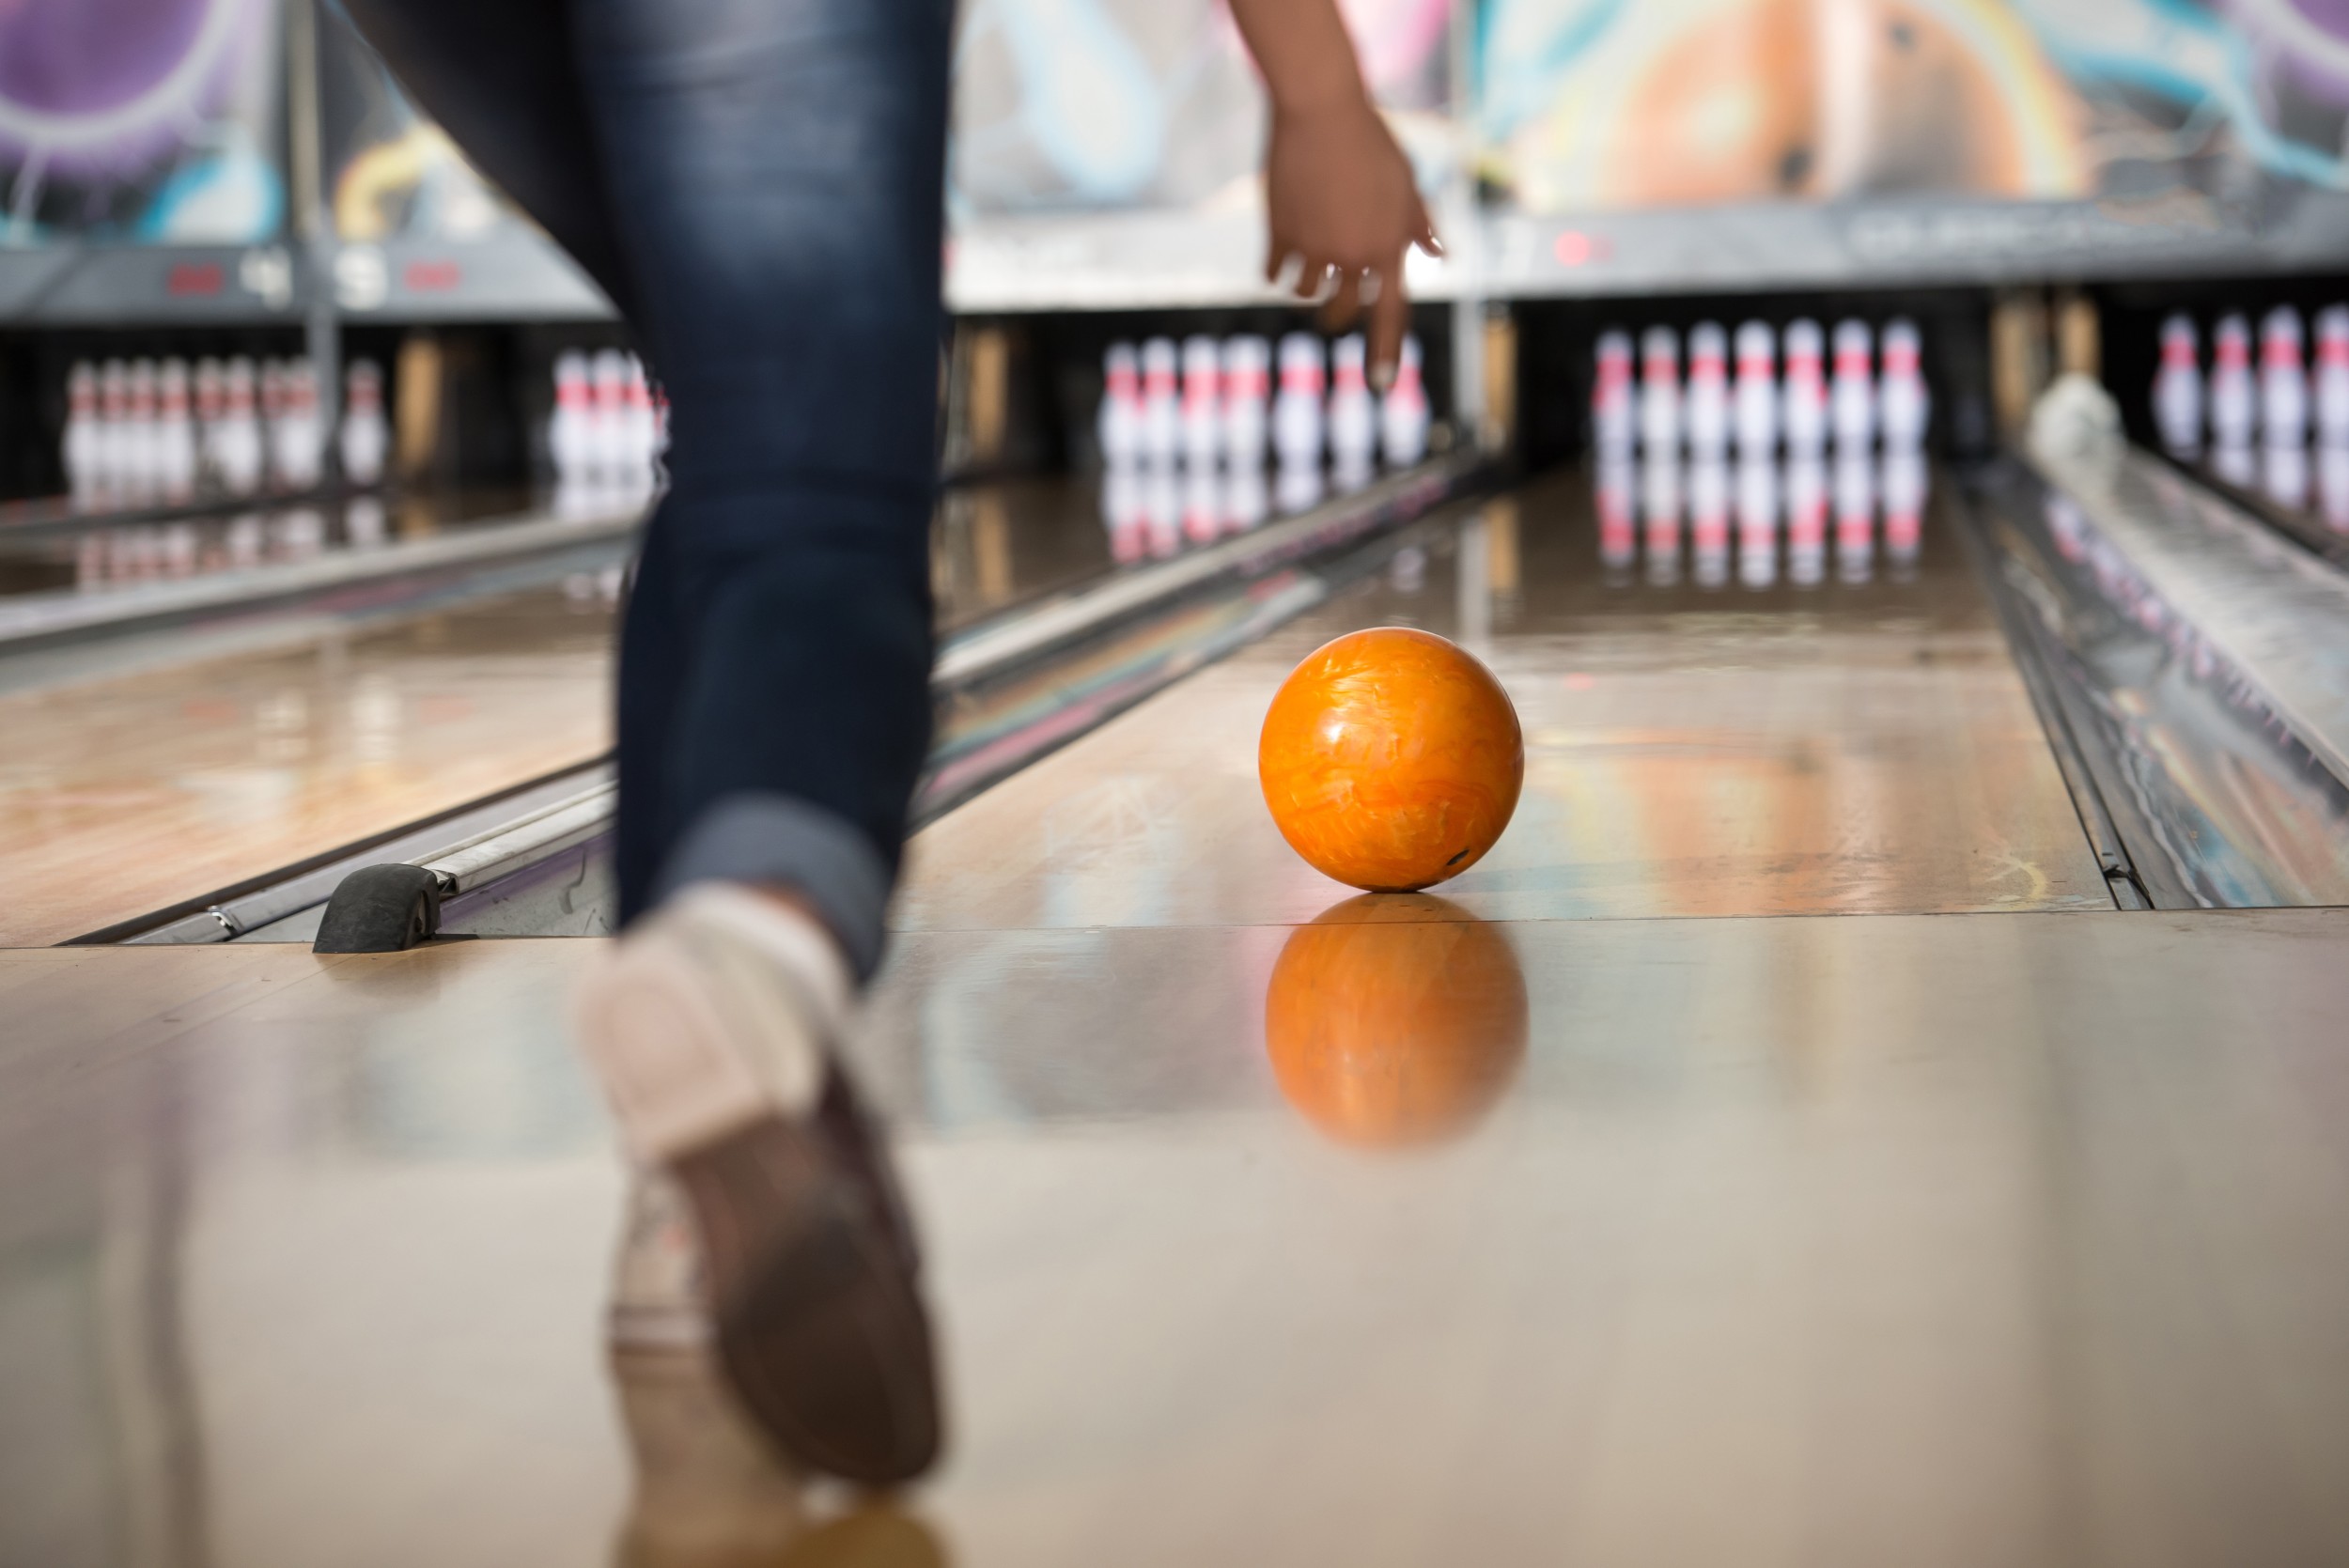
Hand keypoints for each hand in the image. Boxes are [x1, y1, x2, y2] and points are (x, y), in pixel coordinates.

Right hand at [1263, 97, 1440, 387]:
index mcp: (1391, 245)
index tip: (1382, 387)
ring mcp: (1317, 247)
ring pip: (1304, 294)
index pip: (1392, 312)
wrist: (1322, 108)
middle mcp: (1356, 254)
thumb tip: (1439, 257)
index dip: (1385, 351)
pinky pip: (1273, 273)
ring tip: (1306, 250)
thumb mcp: (1405, 181)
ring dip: (1303, 283)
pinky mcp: (1281, 235)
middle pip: (1342, 311)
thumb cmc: (1369, 141)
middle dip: (1334, 312)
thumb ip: (1418, 224)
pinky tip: (1279, 242)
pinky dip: (1275, 266)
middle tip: (1330, 306)